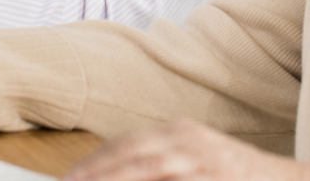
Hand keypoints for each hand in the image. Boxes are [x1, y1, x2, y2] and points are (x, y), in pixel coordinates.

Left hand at [64, 119, 309, 180]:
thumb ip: (162, 166)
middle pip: (130, 156)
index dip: (94, 163)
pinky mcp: (217, 177)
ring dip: (115, 178)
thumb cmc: (239, 175)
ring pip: (148, 170)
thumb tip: (116, 173)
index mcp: (179, 132)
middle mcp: (188, 141)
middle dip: (96, 174)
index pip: (125, 145)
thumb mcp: (197, 161)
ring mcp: (203, 162)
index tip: (69, 178)